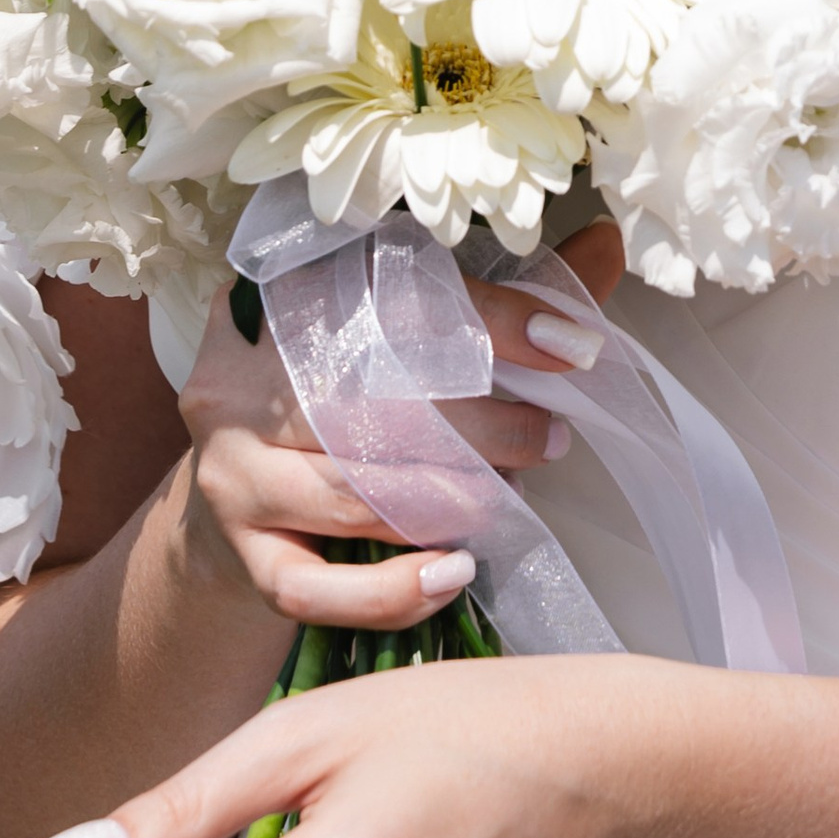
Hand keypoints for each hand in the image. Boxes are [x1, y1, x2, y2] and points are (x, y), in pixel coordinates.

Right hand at [177, 219, 624, 641]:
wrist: (248, 477)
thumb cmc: (350, 382)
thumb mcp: (416, 320)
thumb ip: (508, 291)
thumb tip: (608, 247)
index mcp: (285, 289)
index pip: (391, 294)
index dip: (489, 319)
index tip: (569, 345)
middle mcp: (240, 374)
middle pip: (370, 401)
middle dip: (479, 427)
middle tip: (549, 435)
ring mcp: (230, 468)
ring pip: (350, 494)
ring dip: (447, 502)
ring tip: (512, 496)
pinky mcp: (240, 550)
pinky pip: (313, 587)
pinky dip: (389, 590)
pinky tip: (452, 575)